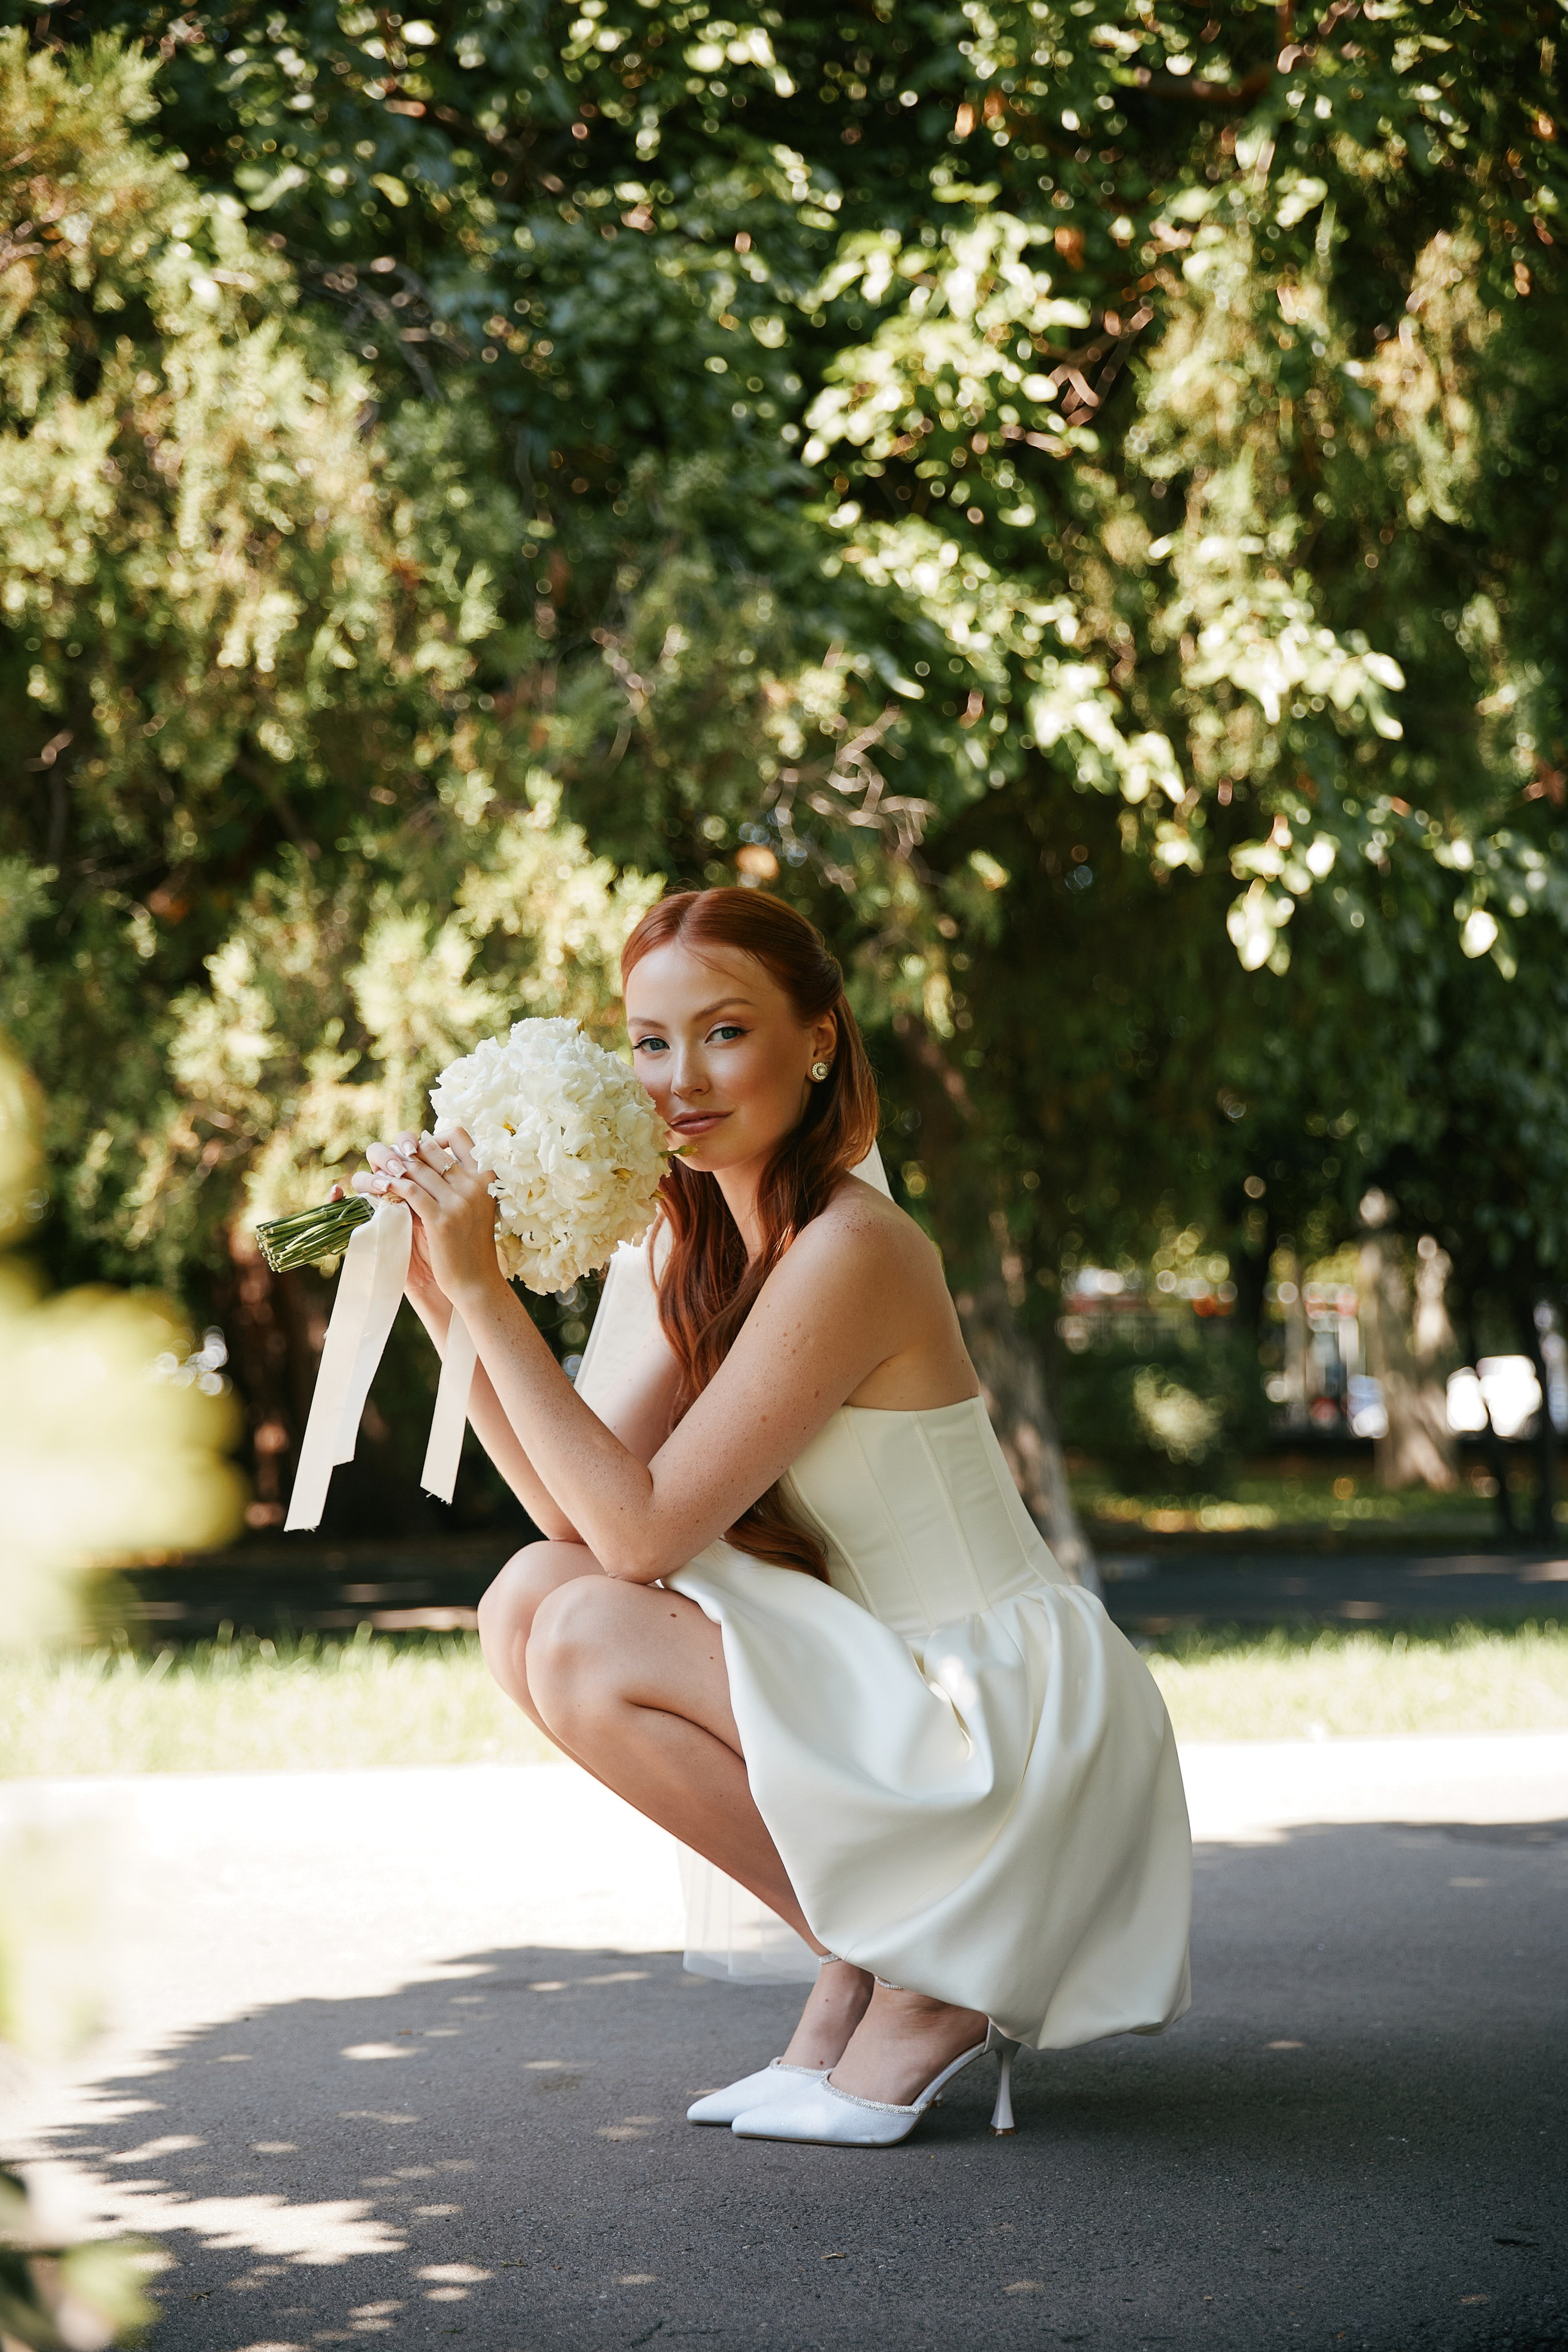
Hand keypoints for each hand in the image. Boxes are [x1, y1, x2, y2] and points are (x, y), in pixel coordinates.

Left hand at [354, 1127, 501, 1304]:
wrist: (476, 1280)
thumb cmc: (472, 1244)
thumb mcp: (476, 1205)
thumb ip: (459, 1181)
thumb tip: (425, 1156)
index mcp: (486, 1176)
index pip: (458, 1134)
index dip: (434, 1137)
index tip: (419, 1151)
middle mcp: (475, 1183)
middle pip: (430, 1149)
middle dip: (405, 1151)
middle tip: (390, 1159)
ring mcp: (459, 1201)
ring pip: (416, 1168)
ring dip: (393, 1167)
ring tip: (381, 1170)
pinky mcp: (441, 1220)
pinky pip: (410, 1191)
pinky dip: (392, 1185)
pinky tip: (381, 1186)